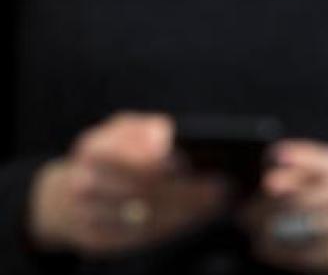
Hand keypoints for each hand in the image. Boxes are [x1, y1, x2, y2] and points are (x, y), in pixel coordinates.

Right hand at [28, 113, 227, 256]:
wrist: (62, 196)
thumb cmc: (109, 154)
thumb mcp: (122, 130)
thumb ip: (146, 129)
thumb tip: (166, 139)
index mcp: (94, 149)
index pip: (137, 158)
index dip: (172, 165)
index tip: (204, 165)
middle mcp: (85, 184)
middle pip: (147, 191)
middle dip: (189, 190)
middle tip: (222, 187)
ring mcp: (87, 216)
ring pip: (147, 216)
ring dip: (187, 211)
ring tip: (218, 201)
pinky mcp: (96, 241)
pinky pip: (141, 237)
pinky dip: (173, 227)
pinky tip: (195, 217)